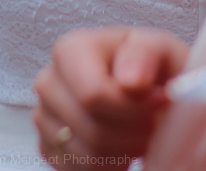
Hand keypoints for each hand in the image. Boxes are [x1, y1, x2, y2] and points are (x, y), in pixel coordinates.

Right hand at [32, 27, 187, 167]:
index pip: (93, 96)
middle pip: (92, 129)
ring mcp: (44, 117)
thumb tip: (131, 81)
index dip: (134, 108)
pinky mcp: (49, 147)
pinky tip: (124, 144)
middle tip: (156, 121)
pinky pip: (79, 170)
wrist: (148, 88)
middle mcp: (49, 82)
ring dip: (125, 150)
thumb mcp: (161, 47)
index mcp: (70, 50)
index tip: (161, 102)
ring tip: (142, 131)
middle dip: (134, 132)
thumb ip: (147, 54)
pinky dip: (109, 165)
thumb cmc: (154, 67)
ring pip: (87, 155)